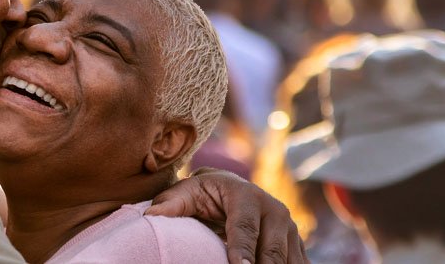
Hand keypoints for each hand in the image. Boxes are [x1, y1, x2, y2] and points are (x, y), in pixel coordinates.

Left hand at [144, 168, 307, 263]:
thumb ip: (170, 204)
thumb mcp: (187, 192)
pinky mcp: (295, 243)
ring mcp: (289, 228)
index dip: (241, 248)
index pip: (244, 226)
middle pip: (272, 247)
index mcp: (247, 195)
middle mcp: (274, 209)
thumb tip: (149, 216)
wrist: (231, 188)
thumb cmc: (203, 193)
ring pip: (289, 259)